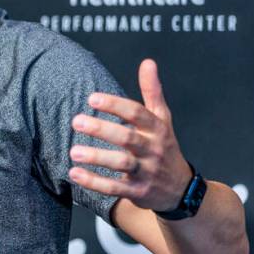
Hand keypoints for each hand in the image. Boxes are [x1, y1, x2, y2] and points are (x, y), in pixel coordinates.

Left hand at [68, 59, 191, 212]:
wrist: (181, 190)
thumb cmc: (164, 147)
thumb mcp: (162, 119)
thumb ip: (153, 92)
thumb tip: (148, 62)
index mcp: (157, 129)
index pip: (137, 113)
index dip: (115, 105)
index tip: (92, 98)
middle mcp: (152, 149)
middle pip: (128, 138)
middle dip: (102, 129)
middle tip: (76, 121)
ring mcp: (146, 172)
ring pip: (121, 164)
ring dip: (97, 157)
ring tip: (73, 151)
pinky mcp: (138, 192)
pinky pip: (115, 188)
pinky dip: (94, 182)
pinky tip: (75, 173)